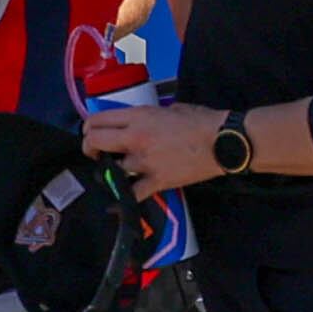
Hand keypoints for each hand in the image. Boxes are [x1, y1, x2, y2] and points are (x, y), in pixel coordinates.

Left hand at [80, 100, 222, 200]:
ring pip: (111, 169)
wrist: (222, 142)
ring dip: (110, 171)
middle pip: (95, 142)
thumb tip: (140, 123)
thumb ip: (149, 116)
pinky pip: (131, 194)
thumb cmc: (200, 120)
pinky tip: (116, 203)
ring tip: (114, 171)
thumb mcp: (169, 108)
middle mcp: (135, 138)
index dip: (89, 127)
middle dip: (90, 147)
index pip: (97, 120)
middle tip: (96, 152)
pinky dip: (121, 200)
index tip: (94, 132)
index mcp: (138, 117)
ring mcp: (144, 162)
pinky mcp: (156, 182)